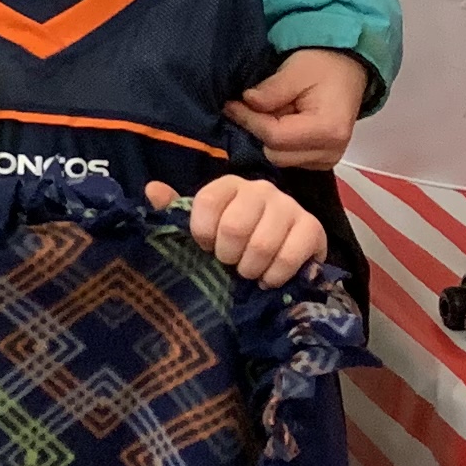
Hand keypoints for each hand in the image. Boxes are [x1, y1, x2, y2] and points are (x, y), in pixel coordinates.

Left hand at [150, 174, 324, 284]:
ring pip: (262, 245)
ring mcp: (289, 206)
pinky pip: (290, 256)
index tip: (205, 248)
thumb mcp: (204, 225)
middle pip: (234, 227)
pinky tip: (269, 279)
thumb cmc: (235, 238)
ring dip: (251, 269)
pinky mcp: (312, 227)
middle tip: (230, 264)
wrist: (284, 248)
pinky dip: (275, 276)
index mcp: (229, 186)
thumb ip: (175, 209)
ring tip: (249, 273)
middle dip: (228, 256)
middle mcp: (260, 189)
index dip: (202, 233)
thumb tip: (152, 189)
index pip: (207, 201)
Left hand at [225, 48, 368, 170]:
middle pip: (275, 153)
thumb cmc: (323, 66)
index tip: (230, 105)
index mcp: (327, 130)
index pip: (275, 136)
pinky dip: (279, 143)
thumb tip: (245, 102)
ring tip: (270, 112)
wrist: (347, 70)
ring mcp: (328, 160)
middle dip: (257, 130)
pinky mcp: (322, 162)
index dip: (248, 121)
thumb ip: (271, 91)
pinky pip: (289, 159)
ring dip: (267, 137)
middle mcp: (331, 152)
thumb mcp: (295, 70)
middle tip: (249, 107)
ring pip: (279, 159)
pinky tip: (282, 122)